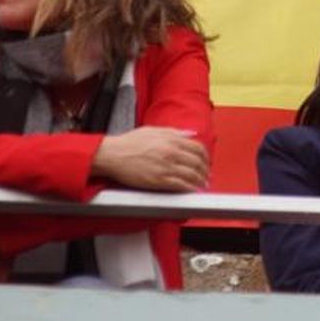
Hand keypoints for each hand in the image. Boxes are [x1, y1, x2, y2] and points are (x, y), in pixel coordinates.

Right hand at [90, 126, 209, 191]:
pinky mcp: (158, 180)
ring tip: (202, 185)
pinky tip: (192, 190)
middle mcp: (171, 152)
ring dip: (200, 181)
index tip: (206, 162)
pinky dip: (189, 188)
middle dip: (205, 171)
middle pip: (197, 162)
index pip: (198, 148)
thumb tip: (191, 134)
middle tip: (207, 176)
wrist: (113, 155)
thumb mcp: (154, 130)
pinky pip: (180, 185)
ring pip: (191, 175)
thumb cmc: (130, 142)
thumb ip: (175, 132)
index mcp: (172, 139)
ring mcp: (166, 167)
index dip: (205, 157)